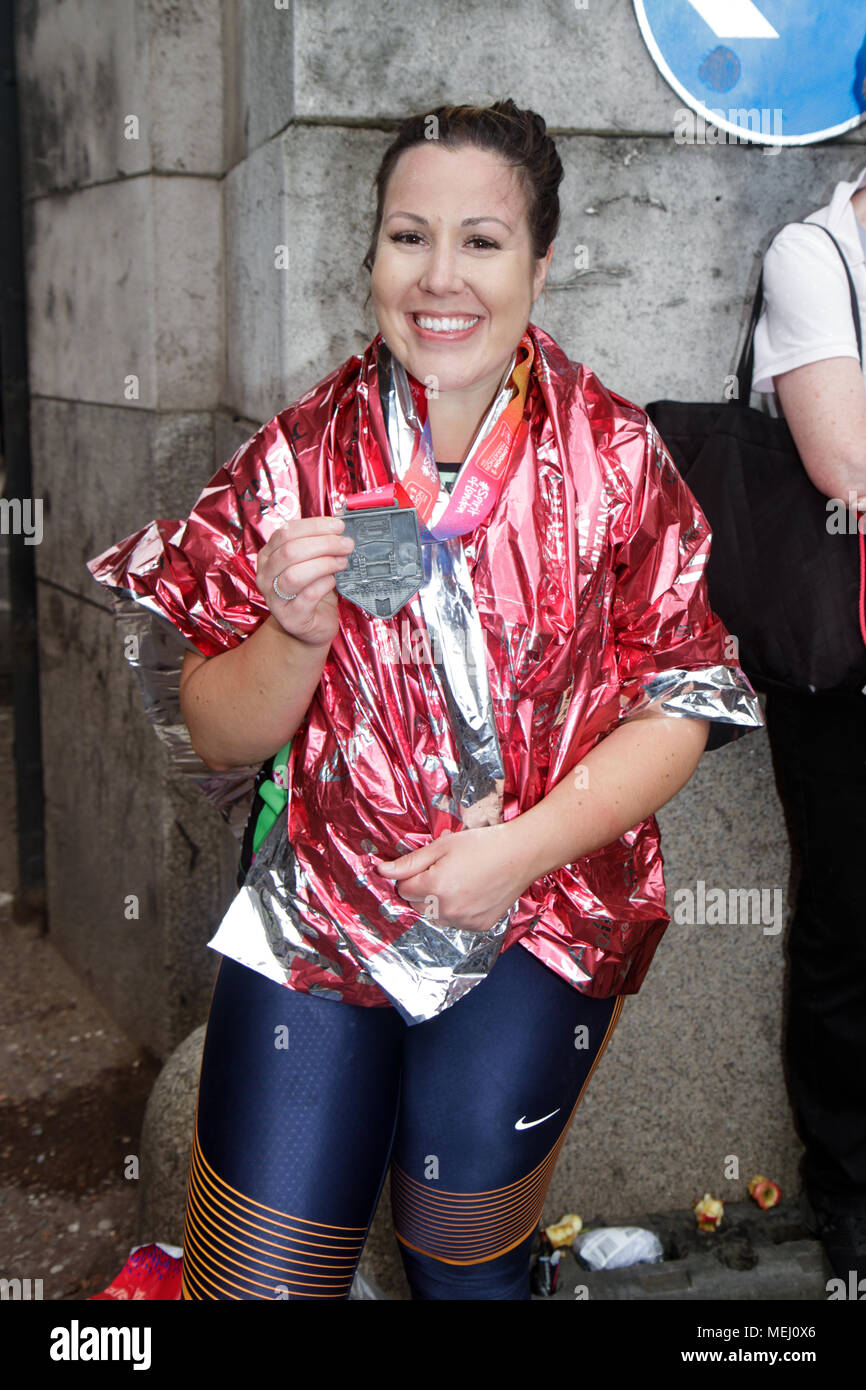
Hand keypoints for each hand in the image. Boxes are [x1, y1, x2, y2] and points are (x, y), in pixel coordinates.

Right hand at [256, 516, 353, 647]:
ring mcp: (275, 598)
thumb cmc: (310, 590)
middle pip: (290, 551)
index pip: (285, 532)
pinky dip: (324, 584)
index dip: (314, 526)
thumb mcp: (309, 562)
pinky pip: (308, 596)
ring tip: (342, 562)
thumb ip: (316, 543)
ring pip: (295, 574)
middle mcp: (266, 575)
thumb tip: (337, 528)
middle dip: (324, 544)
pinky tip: (333, 581)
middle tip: (346, 545)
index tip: (337, 526)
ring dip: (324, 564)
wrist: (310, 626)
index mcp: (268, 555)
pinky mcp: (291, 617)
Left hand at [372, 823, 532, 932]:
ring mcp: (465, 921)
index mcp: (435, 887)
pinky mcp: (479, 926)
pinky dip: (458, 911)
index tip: (427, 865)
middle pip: (417, 905)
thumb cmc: (481, 845)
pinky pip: (456, 922)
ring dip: (439, 903)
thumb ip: (409, 862)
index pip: (403, 890)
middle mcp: (448, 909)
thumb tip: (381, 870)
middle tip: (444, 871)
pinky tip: (472, 892)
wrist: (520, 854)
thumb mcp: (441, 846)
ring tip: (460, 881)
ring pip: (436, 916)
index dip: (412, 876)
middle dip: (423, 890)